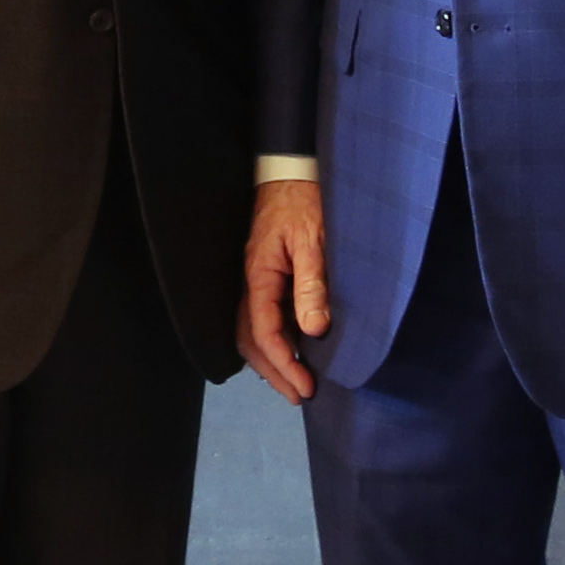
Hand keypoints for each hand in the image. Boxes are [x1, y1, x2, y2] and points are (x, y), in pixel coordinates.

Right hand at [240, 173, 333, 400]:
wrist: (293, 168)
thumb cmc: (305, 200)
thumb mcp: (314, 240)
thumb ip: (312, 284)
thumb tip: (313, 331)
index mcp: (259, 274)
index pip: (263, 331)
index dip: (282, 363)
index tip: (305, 386)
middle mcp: (251, 280)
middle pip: (250, 338)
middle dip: (273, 371)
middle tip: (300, 395)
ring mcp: (256, 278)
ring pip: (251, 330)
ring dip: (271, 360)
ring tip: (294, 382)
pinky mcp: (266, 274)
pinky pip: (261, 316)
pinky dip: (273, 341)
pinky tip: (291, 351)